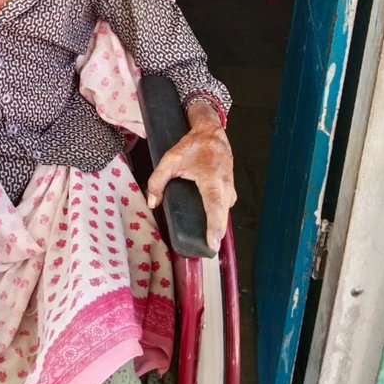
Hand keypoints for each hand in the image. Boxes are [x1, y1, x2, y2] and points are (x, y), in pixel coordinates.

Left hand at [145, 102, 235, 251]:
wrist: (211, 133)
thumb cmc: (193, 145)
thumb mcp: (170, 160)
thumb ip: (158, 181)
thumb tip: (153, 202)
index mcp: (212, 179)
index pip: (215, 207)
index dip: (214, 227)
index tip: (213, 243)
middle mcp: (225, 186)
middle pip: (222, 214)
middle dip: (216, 232)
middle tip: (207, 250)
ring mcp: (231, 188)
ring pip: (225, 211)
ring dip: (218, 224)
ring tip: (207, 238)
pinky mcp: (231, 189)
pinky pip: (225, 206)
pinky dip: (219, 214)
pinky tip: (209, 220)